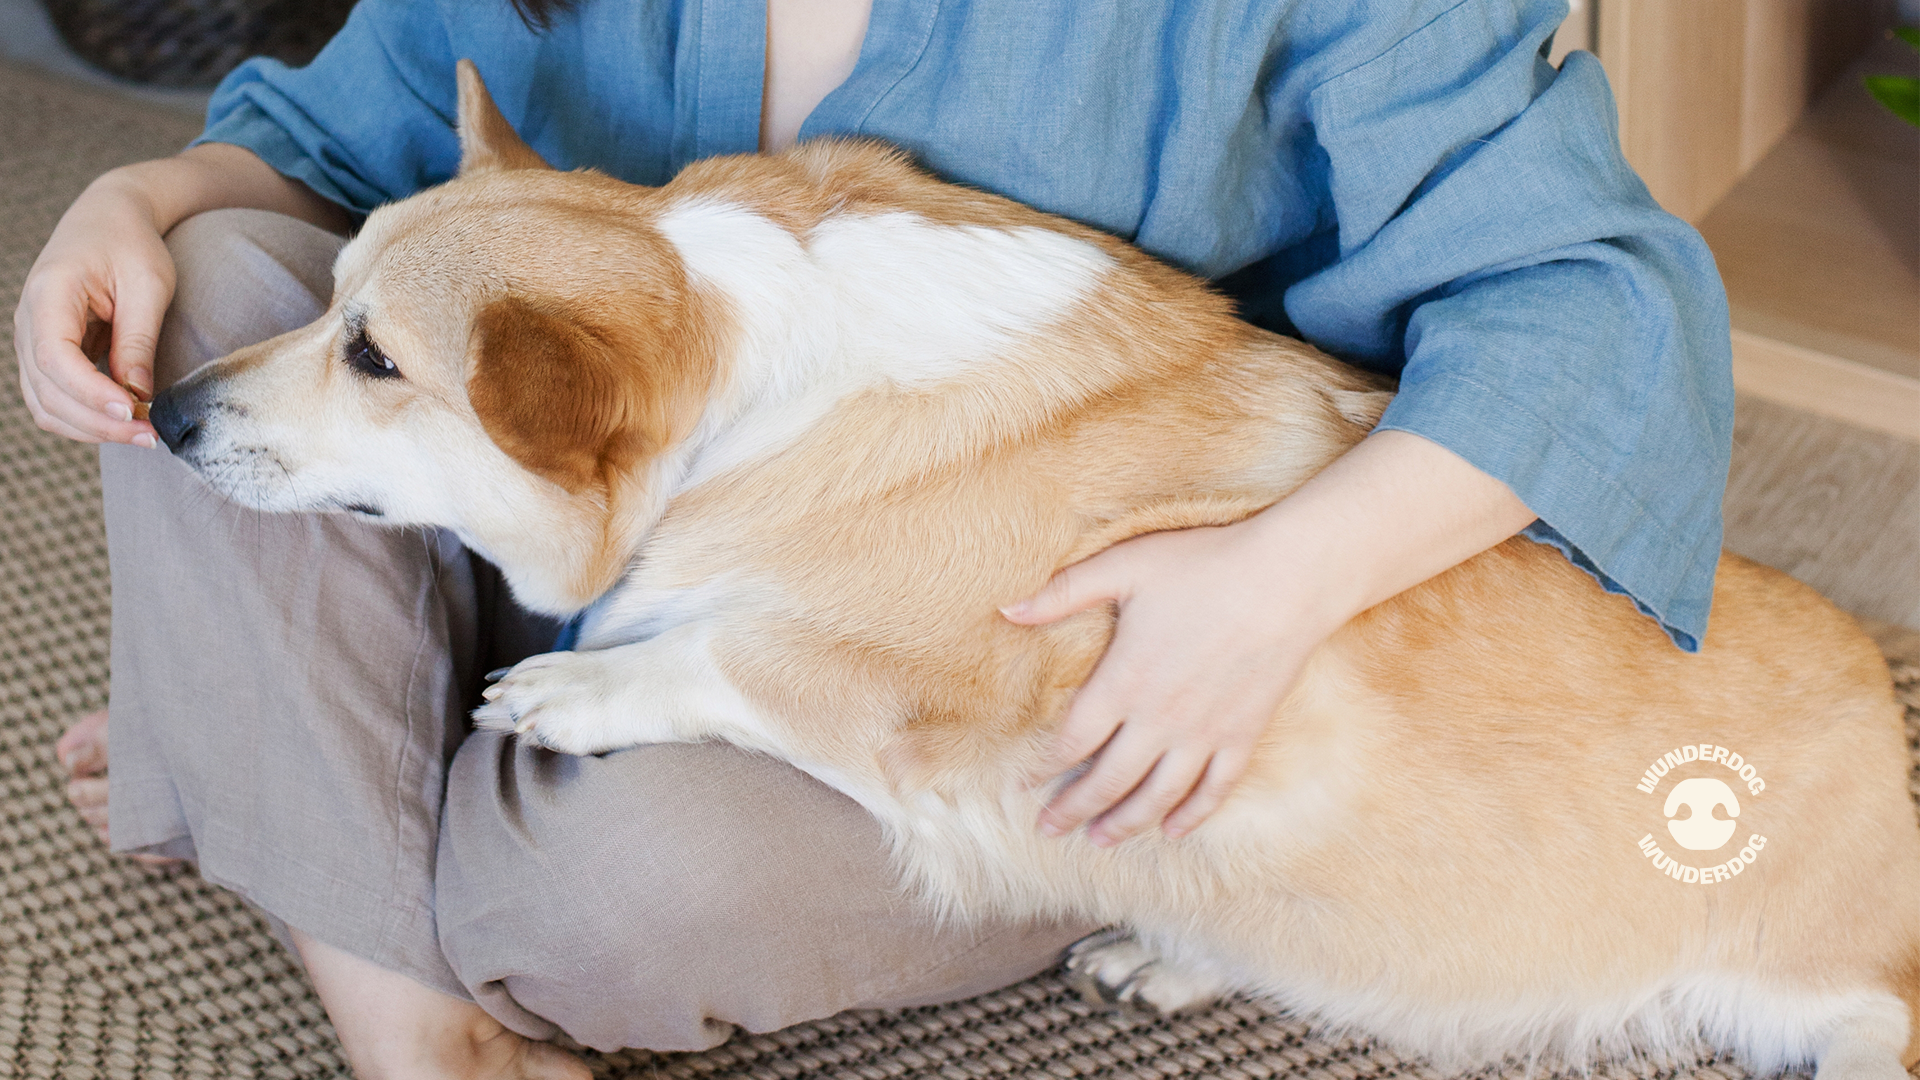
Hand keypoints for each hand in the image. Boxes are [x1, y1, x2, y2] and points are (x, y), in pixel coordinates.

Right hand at [14, 172, 172, 443]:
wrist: (109, 220)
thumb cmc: (131, 245)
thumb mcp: (148, 284)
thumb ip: (138, 338)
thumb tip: (139, 395)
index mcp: (48, 294)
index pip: (53, 357)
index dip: (89, 392)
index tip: (132, 411)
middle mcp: (28, 321)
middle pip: (48, 391)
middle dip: (99, 422)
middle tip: (152, 436)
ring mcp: (31, 342)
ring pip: (46, 406)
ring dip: (92, 429)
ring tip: (145, 435)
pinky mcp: (46, 356)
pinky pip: (54, 401)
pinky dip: (85, 420)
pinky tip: (125, 423)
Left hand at [1003, 430, 1536, 844]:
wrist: (1289, 577)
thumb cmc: (1203, 564)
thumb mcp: (1124, 566)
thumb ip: (1062, 592)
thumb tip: (1005, 609)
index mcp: (1123, 680)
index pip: (1072, 741)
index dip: (1044, 769)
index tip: (1025, 787)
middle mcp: (1159, 719)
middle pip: (1107, 779)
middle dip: (1073, 809)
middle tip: (1048, 830)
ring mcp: (1204, 733)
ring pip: (1157, 795)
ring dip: (1125, 822)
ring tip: (1100, 841)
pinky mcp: (1243, 734)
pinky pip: (1214, 788)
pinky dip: (1192, 815)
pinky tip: (1173, 831)